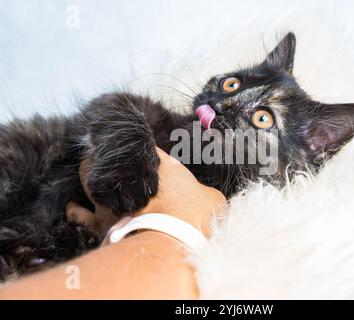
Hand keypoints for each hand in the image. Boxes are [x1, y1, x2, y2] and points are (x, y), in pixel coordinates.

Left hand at [67, 147, 226, 238]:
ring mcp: (112, 198)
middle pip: (109, 152)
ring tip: (89, 166)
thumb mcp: (212, 200)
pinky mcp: (99, 222)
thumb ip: (206, 193)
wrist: (173, 242)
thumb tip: (208, 195)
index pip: (144, 145)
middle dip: (107, 149)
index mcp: (159, 165)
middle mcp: (130, 176)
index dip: (139, 141)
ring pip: (88, 173)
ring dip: (88, 169)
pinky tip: (73, 207)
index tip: (138, 141)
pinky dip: (75, 209)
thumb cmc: (195, 217)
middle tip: (106, 149)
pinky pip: (78, 213)